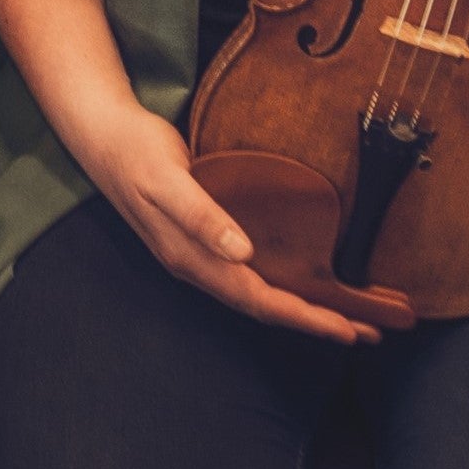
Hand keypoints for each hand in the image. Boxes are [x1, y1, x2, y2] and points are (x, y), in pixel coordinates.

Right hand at [67, 104, 377, 345]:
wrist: (102, 134)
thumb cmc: (135, 153)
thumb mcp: (168, 179)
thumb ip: (202, 216)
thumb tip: (242, 252)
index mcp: (189, 257)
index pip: (256, 299)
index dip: (302, 316)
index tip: (345, 329)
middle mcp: (195, 264)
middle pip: (262, 306)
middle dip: (312, 322)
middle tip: (365, 333)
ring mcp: (196, 254)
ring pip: (256, 294)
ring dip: (300, 308)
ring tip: (344, 317)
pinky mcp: (201, 239)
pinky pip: (248, 275)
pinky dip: (280, 285)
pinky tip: (298, 283)